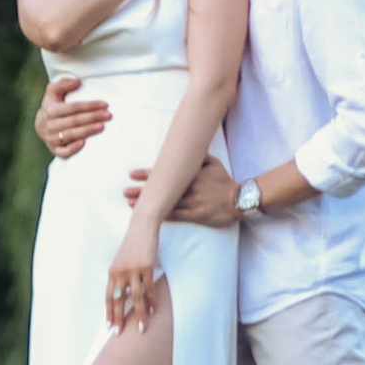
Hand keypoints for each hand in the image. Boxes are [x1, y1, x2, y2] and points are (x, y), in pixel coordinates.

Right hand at [35, 76, 111, 158]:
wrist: (42, 125)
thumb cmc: (53, 105)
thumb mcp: (53, 92)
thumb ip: (63, 83)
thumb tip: (77, 82)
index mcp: (50, 110)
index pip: (73, 107)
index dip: (89, 106)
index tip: (105, 104)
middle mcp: (50, 125)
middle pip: (74, 121)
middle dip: (92, 117)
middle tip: (108, 115)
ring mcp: (51, 139)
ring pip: (70, 135)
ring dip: (87, 131)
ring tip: (102, 127)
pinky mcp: (55, 150)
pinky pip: (63, 152)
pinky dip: (73, 148)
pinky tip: (84, 143)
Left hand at [107, 228, 160, 332]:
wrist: (141, 227)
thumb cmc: (133, 245)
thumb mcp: (122, 261)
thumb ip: (120, 277)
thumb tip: (122, 294)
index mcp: (112, 273)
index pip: (108, 297)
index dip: (109, 312)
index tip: (109, 326)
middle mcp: (120, 273)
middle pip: (118, 300)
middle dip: (119, 318)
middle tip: (119, 333)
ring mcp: (133, 270)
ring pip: (135, 298)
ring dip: (139, 315)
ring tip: (142, 328)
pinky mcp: (147, 267)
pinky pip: (149, 288)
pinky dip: (151, 301)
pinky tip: (153, 311)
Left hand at [125, 157, 241, 226]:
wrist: (239, 199)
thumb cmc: (224, 181)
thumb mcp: (213, 163)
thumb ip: (198, 157)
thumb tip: (184, 148)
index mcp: (191, 174)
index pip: (165, 173)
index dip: (147, 174)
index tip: (131, 174)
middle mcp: (190, 187)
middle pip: (162, 189)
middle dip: (141, 191)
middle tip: (125, 191)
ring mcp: (192, 202)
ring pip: (166, 203)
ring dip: (148, 204)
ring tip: (130, 203)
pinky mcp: (196, 215)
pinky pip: (176, 216)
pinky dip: (162, 215)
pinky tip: (149, 216)